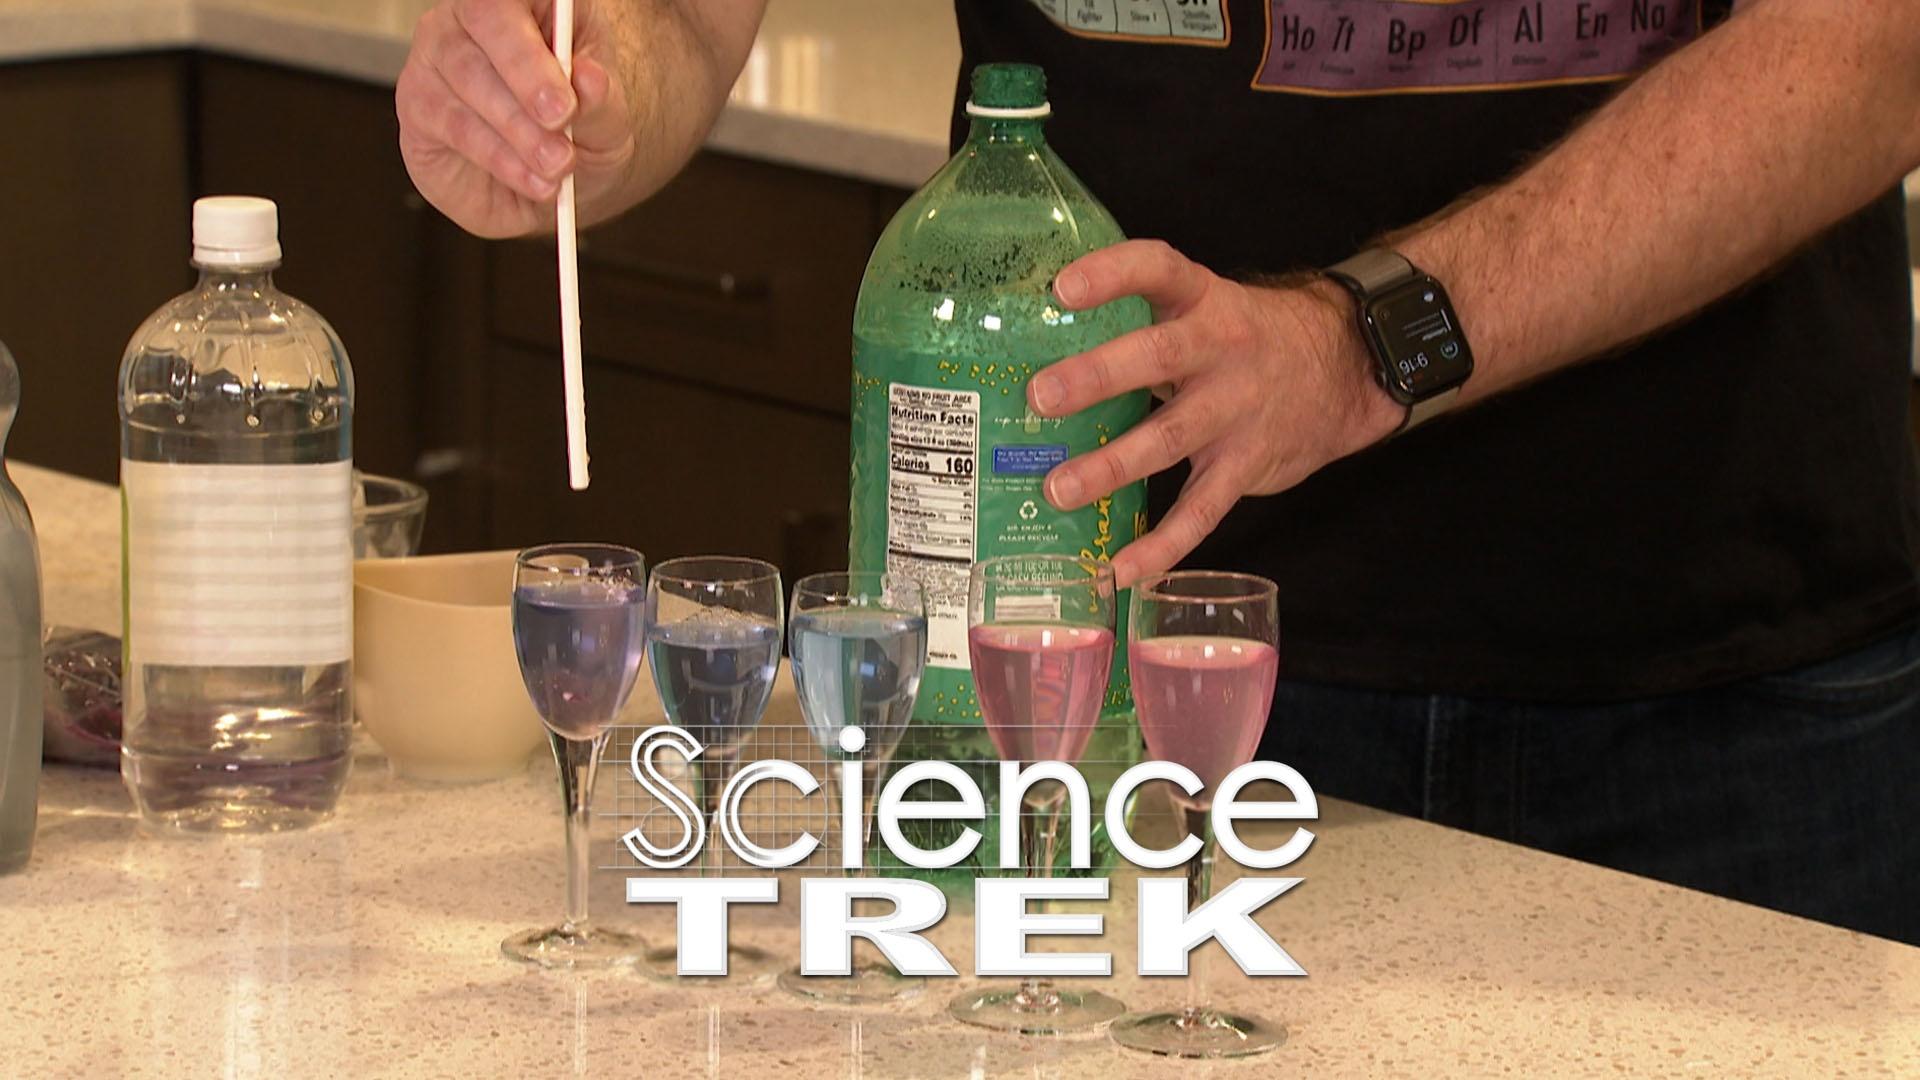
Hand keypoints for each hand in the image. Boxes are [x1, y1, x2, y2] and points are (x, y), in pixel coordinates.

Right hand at [397, 0, 635, 237]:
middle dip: (527, 80)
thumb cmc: (580, 135)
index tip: (565, 93)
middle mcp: (474, 18)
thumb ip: (601, 102)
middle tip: (561, 124)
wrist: (553, 184)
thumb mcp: (608, 123)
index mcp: (528, 2)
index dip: (533, 41)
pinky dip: (498, 157)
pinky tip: (532, 179)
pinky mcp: (416, 103)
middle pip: (485, 22)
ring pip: (466, 77)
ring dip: (517, 129)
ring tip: (557, 165)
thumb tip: (590, 79)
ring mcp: (437, 55)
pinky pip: (449, 122)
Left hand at [1029, 240, 1405, 587]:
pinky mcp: (1247, 464)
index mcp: (1203, 301)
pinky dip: (1162, 544)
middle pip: (1159, 357)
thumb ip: (1144, 327)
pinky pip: (1202, 510)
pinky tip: (1121, 568)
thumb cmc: (1249, 340)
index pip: (1158, 269)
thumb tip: (1043, 353)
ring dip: (1112, 466)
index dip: (1112, 275)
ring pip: (1171, 437)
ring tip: (1059, 489)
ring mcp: (1236, 409)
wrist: (1346, 370)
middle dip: (1098, 377)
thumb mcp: (1207, 311)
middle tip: (1042, 397)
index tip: (1063, 287)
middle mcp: (1221, 349)